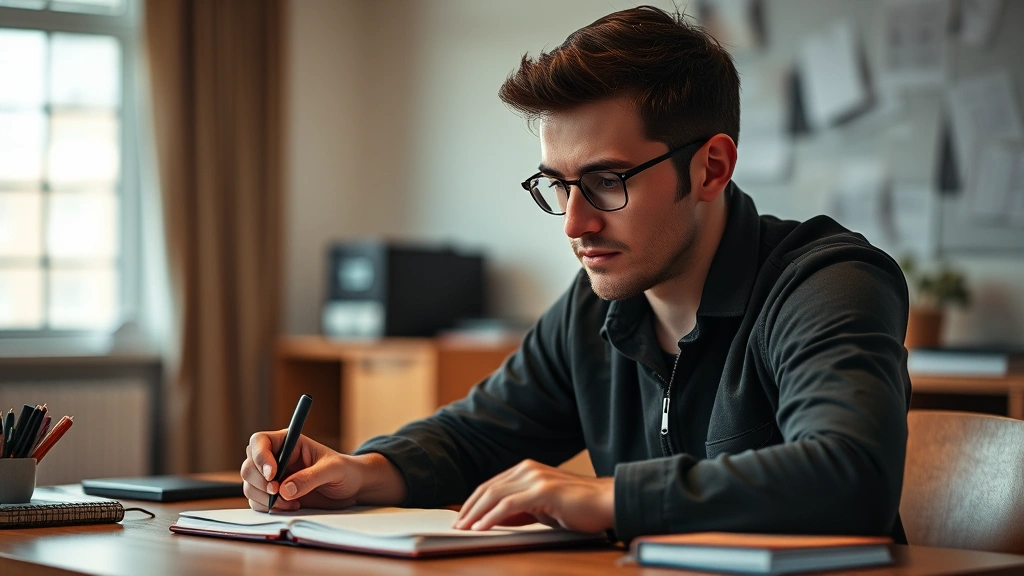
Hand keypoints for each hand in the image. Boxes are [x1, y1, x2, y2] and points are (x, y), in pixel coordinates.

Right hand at [241, 431, 362, 511]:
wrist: (350, 489)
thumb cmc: (344, 471)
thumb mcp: (333, 470)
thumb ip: (310, 477)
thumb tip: (285, 489)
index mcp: (288, 442)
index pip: (260, 442)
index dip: (260, 457)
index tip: (272, 474)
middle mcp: (276, 458)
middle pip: (249, 465)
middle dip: (259, 482)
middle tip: (277, 492)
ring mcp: (273, 478)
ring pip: (250, 486)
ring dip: (264, 498)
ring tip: (290, 502)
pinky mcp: (274, 495)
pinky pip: (257, 502)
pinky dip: (268, 507)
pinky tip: (291, 506)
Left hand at [453, 459, 613, 533]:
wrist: (607, 503)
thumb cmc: (578, 508)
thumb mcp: (543, 509)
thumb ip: (520, 510)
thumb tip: (494, 519)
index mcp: (527, 469)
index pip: (491, 485)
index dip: (474, 502)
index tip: (462, 518)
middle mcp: (528, 469)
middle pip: (488, 488)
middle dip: (469, 508)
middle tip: (456, 526)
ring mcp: (535, 478)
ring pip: (495, 495)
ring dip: (475, 514)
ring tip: (463, 528)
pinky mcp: (543, 490)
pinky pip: (509, 505)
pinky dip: (491, 517)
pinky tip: (481, 528)